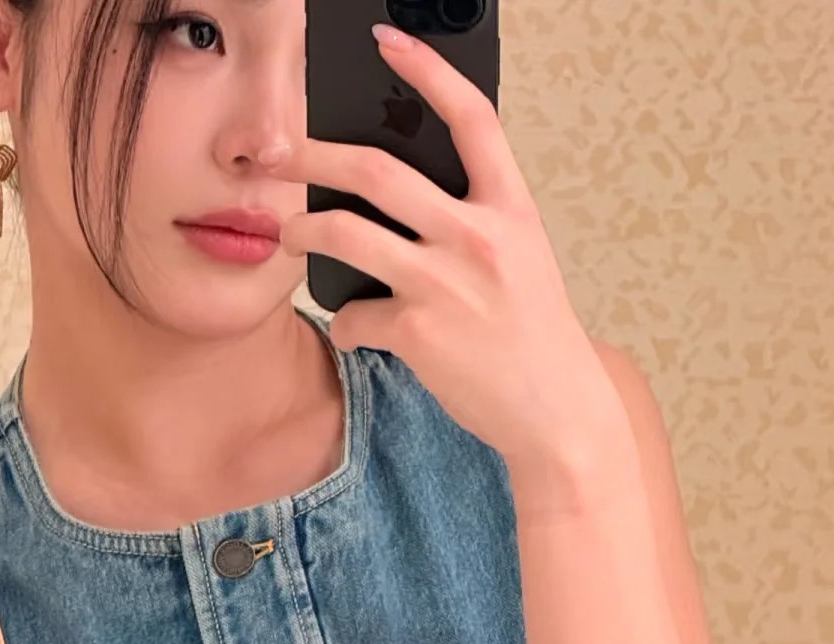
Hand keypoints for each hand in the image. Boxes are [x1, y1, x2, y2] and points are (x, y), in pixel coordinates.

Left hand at [264, 27, 625, 488]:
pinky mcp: (416, 331)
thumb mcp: (521, 258)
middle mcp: (476, 235)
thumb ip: (473, 220)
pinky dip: (344, 325)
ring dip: (302, 231)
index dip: (427, 72)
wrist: (554, 409)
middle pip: (377, 169)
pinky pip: (353, 315)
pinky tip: (355, 332)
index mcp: (510, 207)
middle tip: (279, 153)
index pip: (470, 118)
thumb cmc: (532, 335)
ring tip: (289, 235)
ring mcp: (443, 282)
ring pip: (345, 233)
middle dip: (313, 154)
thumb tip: (402, 200)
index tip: (389, 44)